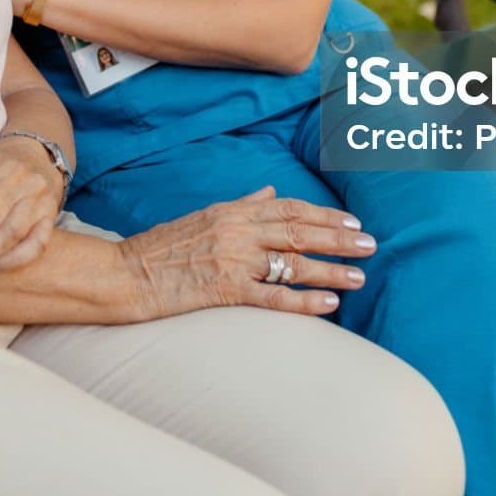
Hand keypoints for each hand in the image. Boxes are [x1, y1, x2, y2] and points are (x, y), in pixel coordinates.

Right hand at [118, 187, 374, 320]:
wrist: (125, 274)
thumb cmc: (161, 247)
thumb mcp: (202, 216)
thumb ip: (240, 205)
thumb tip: (270, 191)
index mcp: (232, 211)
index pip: (289, 209)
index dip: (324, 215)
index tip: (352, 222)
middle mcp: (237, 231)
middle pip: (299, 232)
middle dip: (339, 238)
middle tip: (370, 245)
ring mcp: (232, 260)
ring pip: (292, 263)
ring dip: (330, 269)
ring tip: (359, 277)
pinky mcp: (223, 290)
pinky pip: (272, 297)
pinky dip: (303, 300)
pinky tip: (329, 304)